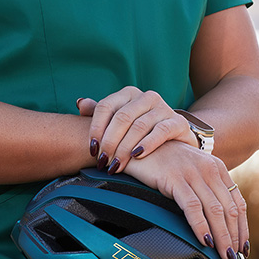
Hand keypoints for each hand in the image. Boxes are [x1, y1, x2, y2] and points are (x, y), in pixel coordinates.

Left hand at [77, 86, 195, 174]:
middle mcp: (146, 97)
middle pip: (121, 117)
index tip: (92, 149)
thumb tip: (80, 103)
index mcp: (128, 94)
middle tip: (103, 162)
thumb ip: (100, 113)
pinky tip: (137, 156)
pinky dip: (147, 144)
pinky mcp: (178, 122)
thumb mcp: (120, 121)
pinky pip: (160, 131)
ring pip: (139, 126)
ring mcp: (163, 107)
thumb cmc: (140, 132)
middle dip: (109, 142)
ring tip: (116, 165)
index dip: (96, 128)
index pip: (106, 106)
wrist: (175, 139)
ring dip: (124, 148)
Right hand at [127, 141, 247, 258]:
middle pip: (229, 209)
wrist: (142, 143)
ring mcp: (192, 173)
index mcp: (217, 168)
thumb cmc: (166, 161)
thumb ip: (206, 189)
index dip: (242, 227)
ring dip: (221, 236)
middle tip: (233, 258)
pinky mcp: (174, 178)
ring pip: (214, 210)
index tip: (243, 247)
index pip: (237, 202)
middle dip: (234, 237)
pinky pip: (192, 206)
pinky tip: (204, 241)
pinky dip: (200, 226)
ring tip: (223, 254)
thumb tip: (217, 222)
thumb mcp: (192, 171)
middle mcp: (209, 169)